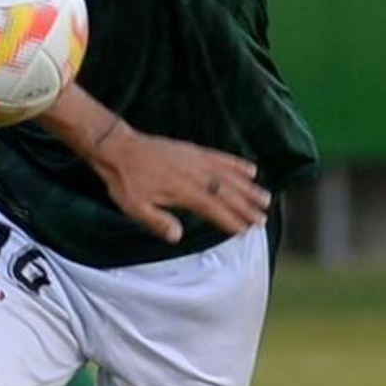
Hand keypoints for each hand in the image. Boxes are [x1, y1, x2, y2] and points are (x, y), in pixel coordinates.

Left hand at [90, 120, 271, 244]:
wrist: (118, 148)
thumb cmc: (125, 181)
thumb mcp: (135, 207)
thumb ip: (157, 222)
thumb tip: (178, 237)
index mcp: (183, 191)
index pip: (214, 209)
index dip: (231, 221)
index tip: (246, 231)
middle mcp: (194, 175)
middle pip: (227, 193)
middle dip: (247, 208)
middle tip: (263, 220)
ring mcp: (196, 160)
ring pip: (229, 175)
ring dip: (249, 187)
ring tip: (266, 198)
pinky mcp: (193, 150)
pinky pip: (220, 157)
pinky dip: (237, 164)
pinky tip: (250, 170)